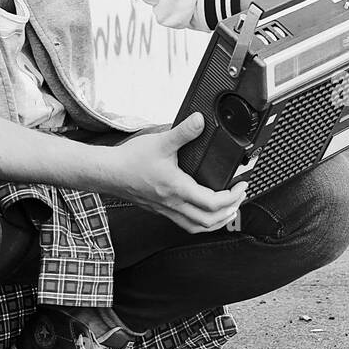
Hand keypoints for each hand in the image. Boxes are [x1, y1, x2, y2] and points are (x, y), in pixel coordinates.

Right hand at [106, 113, 246, 233]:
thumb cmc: (129, 161)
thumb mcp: (161, 142)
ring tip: (228, 211)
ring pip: (197, 227)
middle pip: (209, 222)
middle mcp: (174, 204)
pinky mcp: (159, 209)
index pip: (213, 203)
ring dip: (216, 222)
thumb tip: (200, 121)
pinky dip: (200, 222)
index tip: (241, 186)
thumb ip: (184, 132)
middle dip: (230, 212)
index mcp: (178, 189)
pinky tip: (202, 212)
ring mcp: (166, 209)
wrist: (107, 172)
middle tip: (239, 198)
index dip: (233, 197)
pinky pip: (185, 223)